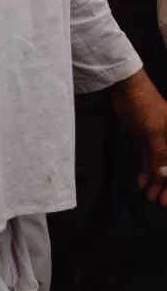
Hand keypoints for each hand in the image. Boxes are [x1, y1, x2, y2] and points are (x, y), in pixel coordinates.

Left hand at [112, 69, 166, 204]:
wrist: (126, 89)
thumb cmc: (145, 107)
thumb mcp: (154, 130)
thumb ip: (162, 154)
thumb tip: (166, 176)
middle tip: (159, 201)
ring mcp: (161, 141)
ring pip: (162, 166)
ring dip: (156, 181)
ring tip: (149, 196)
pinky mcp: (148, 141)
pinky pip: (150, 160)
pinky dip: (147, 171)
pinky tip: (142, 183)